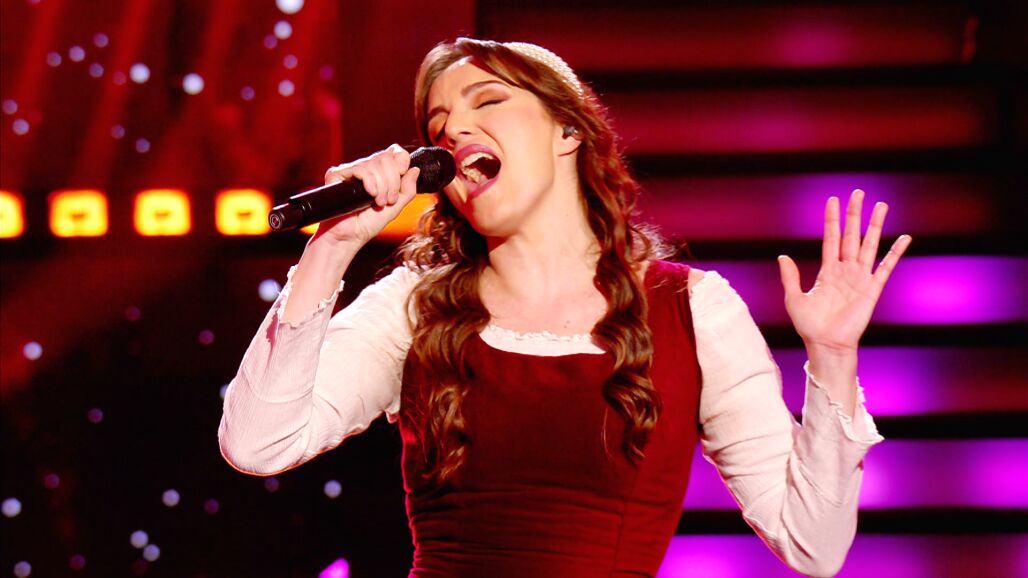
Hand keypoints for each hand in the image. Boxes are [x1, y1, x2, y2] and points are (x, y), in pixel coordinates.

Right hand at [311, 143, 420, 246]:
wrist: (350, 236)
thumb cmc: (369, 223)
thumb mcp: (396, 207)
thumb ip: (408, 190)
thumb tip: (415, 169)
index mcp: (380, 173)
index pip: (394, 152)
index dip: (401, 160)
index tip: (402, 173)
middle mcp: (366, 168)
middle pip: (386, 158)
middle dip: (393, 181)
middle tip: (389, 200)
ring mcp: (352, 170)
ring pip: (375, 163)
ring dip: (383, 186)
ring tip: (379, 202)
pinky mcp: (338, 174)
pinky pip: (361, 169)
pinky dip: (370, 182)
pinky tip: (370, 195)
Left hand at [777, 189, 911, 352]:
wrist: (826, 344)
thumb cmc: (809, 326)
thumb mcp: (793, 298)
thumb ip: (790, 277)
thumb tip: (782, 256)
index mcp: (827, 271)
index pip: (831, 239)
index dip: (832, 220)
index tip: (833, 200)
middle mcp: (845, 271)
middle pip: (851, 236)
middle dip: (855, 215)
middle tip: (859, 193)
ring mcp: (860, 278)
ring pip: (869, 245)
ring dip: (875, 226)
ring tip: (881, 205)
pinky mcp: (872, 289)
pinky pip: (886, 267)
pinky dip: (895, 253)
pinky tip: (904, 238)